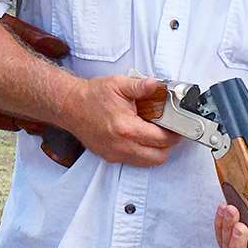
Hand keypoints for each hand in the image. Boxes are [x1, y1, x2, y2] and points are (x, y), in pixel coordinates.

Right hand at [58, 74, 180, 166]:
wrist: (69, 106)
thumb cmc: (92, 96)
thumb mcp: (118, 84)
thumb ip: (141, 86)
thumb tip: (157, 85)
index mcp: (126, 128)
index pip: (161, 139)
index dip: (174, 133)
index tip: (178, 126)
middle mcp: (121, 145)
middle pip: (158, 157)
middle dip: (168, 145)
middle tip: (169, 132)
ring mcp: (115, 153)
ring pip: (148, 163)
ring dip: (156, 151)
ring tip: (156, 134)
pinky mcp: (110, 157)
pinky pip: (134, 162)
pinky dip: (143, 154)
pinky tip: (141, 139)